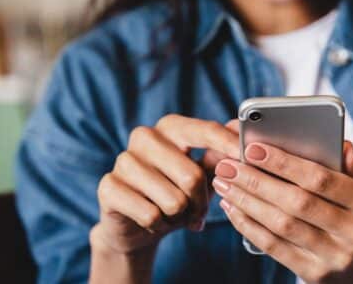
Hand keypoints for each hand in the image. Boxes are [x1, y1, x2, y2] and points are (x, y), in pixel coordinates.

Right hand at [91, 116, 239, 254]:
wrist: (137, 224)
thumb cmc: (177, 192)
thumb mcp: (203, 175)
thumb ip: (220, 156)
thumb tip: (240, 130)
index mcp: (171, 127)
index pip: (204, 130)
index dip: (226, 144)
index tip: (244, 155)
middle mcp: (145, 137)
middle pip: (192, 176)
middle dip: (201, 202)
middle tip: (198, 211)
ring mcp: (123, 160)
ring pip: (173, 200)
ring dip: (180, 216)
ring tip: (173, 214)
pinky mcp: (108, 187)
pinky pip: (150, 214)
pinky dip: (159, 225)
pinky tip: (154, 220)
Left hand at [212, 140, 352, 282]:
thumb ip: (348, 166)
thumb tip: (342, 145)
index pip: (322, 179)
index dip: (285, 163)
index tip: (253, 148)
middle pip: (297, 202)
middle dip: (257, 181)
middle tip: (228, 166)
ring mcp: (335, 257)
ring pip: (282, 225)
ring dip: (247, 202)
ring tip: (225, 184)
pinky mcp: (315, 274)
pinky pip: (274, 247)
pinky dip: (249, 225)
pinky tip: (233, 208)